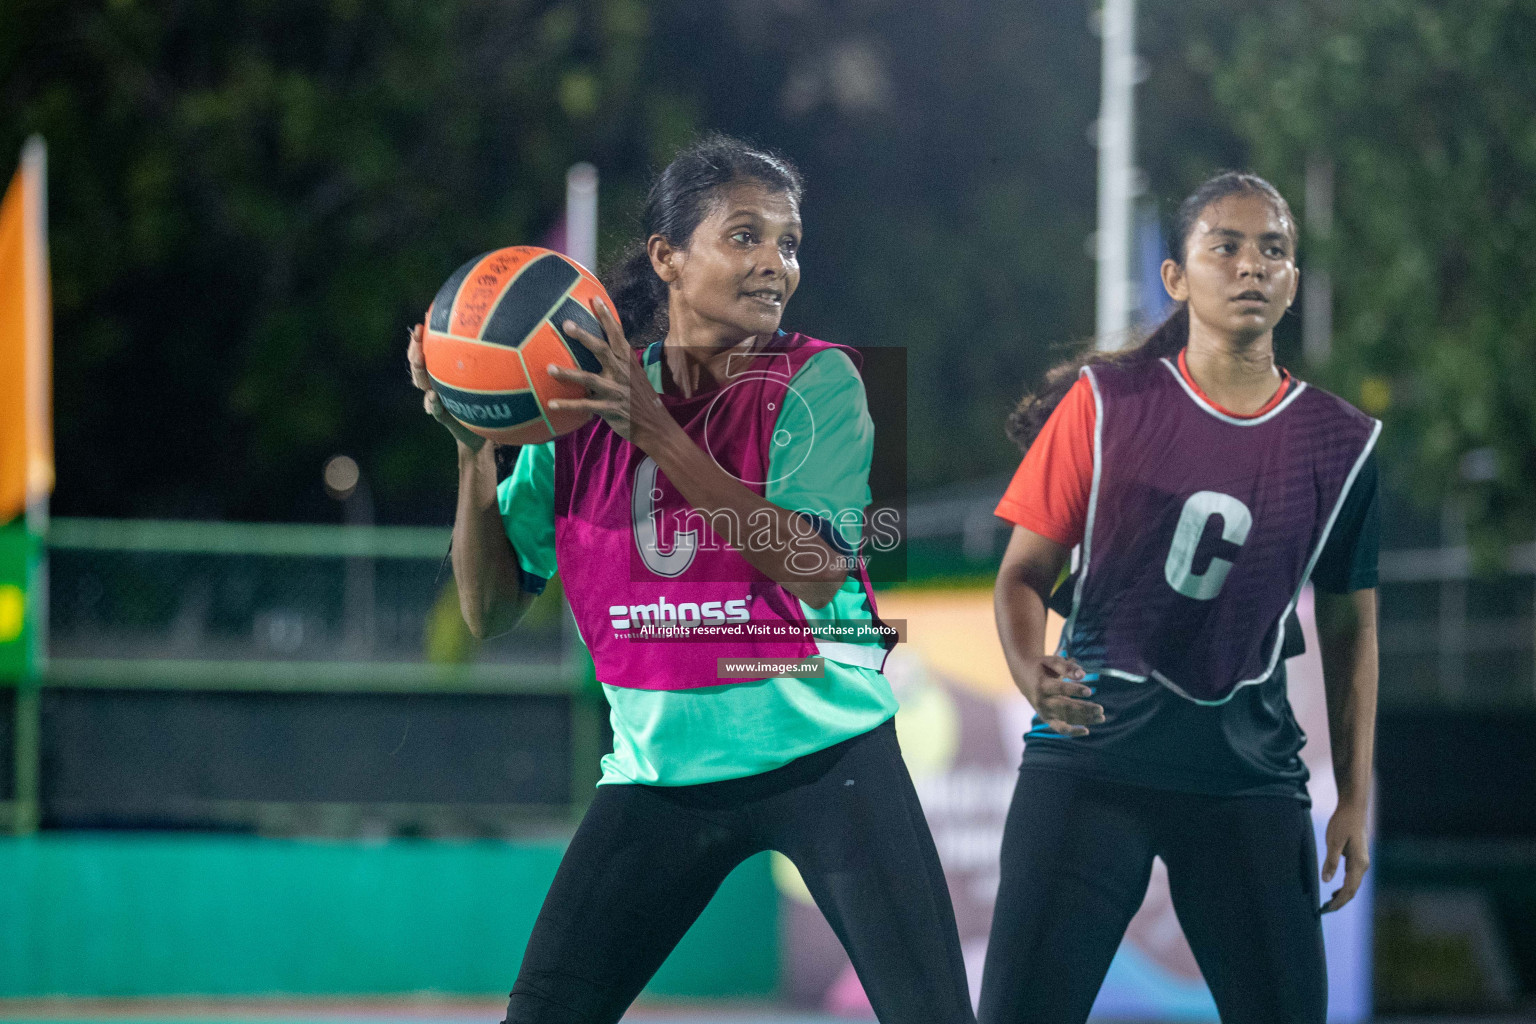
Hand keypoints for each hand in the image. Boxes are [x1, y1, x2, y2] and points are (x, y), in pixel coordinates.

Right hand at [407, 324, 484, 450]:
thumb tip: (502, 328)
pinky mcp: (444, 417)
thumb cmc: (488, 402)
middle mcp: (437, 384)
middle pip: (419, 365)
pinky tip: (434, 396)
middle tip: (417, 335)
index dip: (421, 337)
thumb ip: (491, 358)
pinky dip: (433, 403)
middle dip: (415, 348)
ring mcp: (438, 401)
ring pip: (422, 385)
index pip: (426, 351)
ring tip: (420, 360)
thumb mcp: (490, 380)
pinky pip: (436, 410)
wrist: (483, 434)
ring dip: (419, 372)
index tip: (423, 321)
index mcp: (444, 373)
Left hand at [545, 298, 671, 448]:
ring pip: (589, 378)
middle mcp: (621, 372)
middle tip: (567, 325)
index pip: (617, 334)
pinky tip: (551, 404)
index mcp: (627, 362)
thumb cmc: (640, 398)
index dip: (607, 317)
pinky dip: (568, 405)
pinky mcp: (609, 408)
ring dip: (568, 373)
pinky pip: (585, 406)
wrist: (655, 425)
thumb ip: (619, 361)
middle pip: (601, 350)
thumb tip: (601, 346)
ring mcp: (615, 391)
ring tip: (549, 368)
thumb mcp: (634, 375)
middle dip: (584, 337)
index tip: (596, 299)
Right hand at [1017, 656, 1103, 736]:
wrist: (1023, 676)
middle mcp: (1042, 701)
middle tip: (1101, 709)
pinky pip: (1059, 728)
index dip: (1074, 690)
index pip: (1060, 689)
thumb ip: (1066, 666)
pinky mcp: (1046, 718)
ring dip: (1084, 719)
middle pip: (1065, 707)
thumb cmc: (1042, 667)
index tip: (1090, 692)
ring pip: (1065, 718)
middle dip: (1084, 709)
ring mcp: (1044, 712)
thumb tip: (1083, 675)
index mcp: (1042, 685)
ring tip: (1101, 718)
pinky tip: (1086, 731)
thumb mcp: (1051, 661)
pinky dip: (1072, 731)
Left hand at [1321, 798, 1369, 912]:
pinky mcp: (1357, 858)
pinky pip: (1351, 878)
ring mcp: (1361, 862)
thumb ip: (1331, 861)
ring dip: (1341, 896)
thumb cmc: (1342, 823)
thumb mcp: (1333, 841)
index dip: (1338, 902)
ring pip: (1352, 885)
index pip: (1349, 889)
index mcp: (1358, 863)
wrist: (1353, 808)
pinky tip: (1334, 891)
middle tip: (1324, 911)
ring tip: (1327, 904)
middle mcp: (1363, 865)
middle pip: (1352, 890)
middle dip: (1339, 902)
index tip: (1326, 910)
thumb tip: (1326, 881)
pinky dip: (1343, 887)